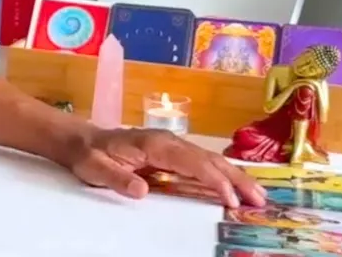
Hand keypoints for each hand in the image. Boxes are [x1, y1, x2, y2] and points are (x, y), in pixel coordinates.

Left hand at [62, 128, 265, 207]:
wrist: (82, 141)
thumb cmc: (90, 155)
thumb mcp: (95, 168)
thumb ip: (117, 178)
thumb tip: (141, 190)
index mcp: (154, 145)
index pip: (192, 163)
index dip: (213, 180)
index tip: (230, 199)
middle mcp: (168, 141)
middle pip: (209, 160)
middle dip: (236, 179)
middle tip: (259, 199)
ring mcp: (173, 145)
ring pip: (210, 160)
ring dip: (235, 177)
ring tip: (258, 195)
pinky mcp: (173, 152)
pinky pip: (203, 163)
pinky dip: (223, 174)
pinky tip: (237, 186)